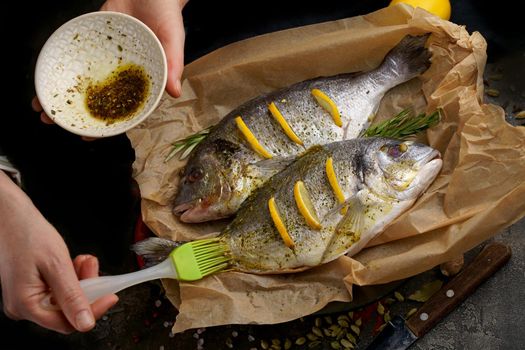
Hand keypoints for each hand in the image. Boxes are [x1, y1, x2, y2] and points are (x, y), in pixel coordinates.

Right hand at [0, 171, 117, 333]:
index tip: (111, 296)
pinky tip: (73, 263)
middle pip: (67, 311)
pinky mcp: (32, 289)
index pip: (67, 323)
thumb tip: (85, 322)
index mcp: (25, 305)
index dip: (93, 310)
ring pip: (65, 299)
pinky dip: (71, 278)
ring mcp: (27, 298)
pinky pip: (58, 290)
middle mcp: (23, 306)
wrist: (12, 218)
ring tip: (83, 261)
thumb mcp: (57, 265)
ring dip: (80, 281)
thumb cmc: (28, 235)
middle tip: (93, 269)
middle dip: (86, 289)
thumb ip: (72, 296)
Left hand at [33, 0, 187, 131]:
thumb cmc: (167, 12)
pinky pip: (76, 56)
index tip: (87, 136)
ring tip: (40, 102)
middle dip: (74, 112)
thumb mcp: (174, 39)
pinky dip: (62, 66)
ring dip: (62, 92)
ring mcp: (105, 59)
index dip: (104, 125)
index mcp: (142, 80)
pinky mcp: (94, 42)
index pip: (122, 109)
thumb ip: (174, 64)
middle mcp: (121, 74)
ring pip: (83, 80)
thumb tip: (175, 92)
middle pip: (96, 98)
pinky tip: (47, 74)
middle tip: (52, 120)